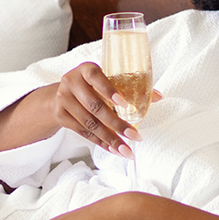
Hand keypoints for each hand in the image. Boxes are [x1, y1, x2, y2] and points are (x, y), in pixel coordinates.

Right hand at [45, 63, 161, 158]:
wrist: (60, 94)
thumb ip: (129, 87)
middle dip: (117, 124)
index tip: (125, 105)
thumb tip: (158, 97)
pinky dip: (100, 142)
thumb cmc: (90, 86)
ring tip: (126, 149)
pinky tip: (113, 149)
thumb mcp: (105, 80)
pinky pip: (83, 132)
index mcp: (85, 70)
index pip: (96, 78)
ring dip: (110, 139)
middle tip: (134, 136)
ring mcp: (63, 100)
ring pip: (89, 123)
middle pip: (95, 107)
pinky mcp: (61, 116)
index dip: (110, 91)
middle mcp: (71, 82)